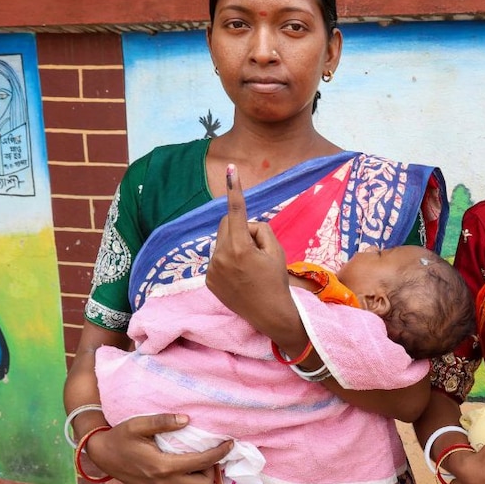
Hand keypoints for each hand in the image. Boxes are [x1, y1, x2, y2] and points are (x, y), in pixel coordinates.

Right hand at [86, 413, 231, 483]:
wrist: (101, 454)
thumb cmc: (121, 437)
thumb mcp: (139, 424)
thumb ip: (163, 421)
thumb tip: (187, 420)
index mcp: (163, 466)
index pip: (202, 463)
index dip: (220, 453)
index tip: (229, 443)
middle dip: (212, 469)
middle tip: (209, 454)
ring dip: (200, 480)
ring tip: (198, 463)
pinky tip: (185, 473)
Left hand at [205, 164, 298, 336]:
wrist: (269, 313)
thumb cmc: (276, 280)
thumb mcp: (276, 250)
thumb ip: (259, 230)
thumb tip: (244, 225)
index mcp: (240, 248)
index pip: (236, 211)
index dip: (235, 189)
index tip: (230, 169)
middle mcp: (221, 257)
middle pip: (227, 224)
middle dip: (241, 227)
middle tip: (258, 247)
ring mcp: (212, 269)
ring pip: (222, 241)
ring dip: (234, 245)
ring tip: (248, 267)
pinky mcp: (208, 279)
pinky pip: (217, 257)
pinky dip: (228, 260)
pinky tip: (239, 276)